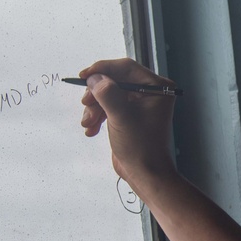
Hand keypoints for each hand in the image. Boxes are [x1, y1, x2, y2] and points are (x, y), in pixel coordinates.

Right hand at [79, 58, 176, 190]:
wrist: (145, 173)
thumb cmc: (140, 146)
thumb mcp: (121, 117)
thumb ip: (107, 94)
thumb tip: (94, 78)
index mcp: (157, 87)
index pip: (126, 68)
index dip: (103, 69)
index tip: (84, 76)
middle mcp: (150, 92)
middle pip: (114, 80)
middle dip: (97, 94)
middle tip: (86, 105)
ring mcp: (138, 103)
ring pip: (108, 94)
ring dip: (94, 108)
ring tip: (88, 124)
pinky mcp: (128, 114)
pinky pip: (108, 106)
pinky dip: (98, 116)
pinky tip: (91, 130)